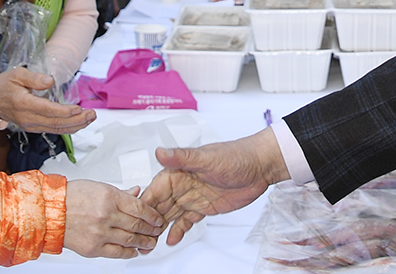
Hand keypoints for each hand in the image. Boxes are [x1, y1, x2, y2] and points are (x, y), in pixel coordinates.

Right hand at [0, 67, 95, 133]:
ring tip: (90, 118)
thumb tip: (50, 81)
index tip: (78, 108)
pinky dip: (68, 128)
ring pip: (56, 129)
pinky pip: (53, 130)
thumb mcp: (16, 74)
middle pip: (56, 123)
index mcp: (23, 104)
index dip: (64, 111)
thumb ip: (34, 78)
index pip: (48, 111)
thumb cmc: (4, 85)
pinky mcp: (34, 128)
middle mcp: (28, 118)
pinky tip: (79, 123)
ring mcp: (31, 125)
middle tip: (92, 114)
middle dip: (76, 120)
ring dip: (76, 125)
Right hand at [64, 181, 162, 258]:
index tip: (157, 218)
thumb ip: (120, 193)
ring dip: (143, 242)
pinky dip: (128, 252)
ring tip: (150, 243)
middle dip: (151, 230)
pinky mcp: (93, 248)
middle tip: (157, 231)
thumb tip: (137, 192)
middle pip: (137, 225)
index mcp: (109, 197)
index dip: (152, 215)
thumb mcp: (99, 187)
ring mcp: (100, 233)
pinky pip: (117, 252)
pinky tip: (134, 251)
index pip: (139, 208)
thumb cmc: (71, 197)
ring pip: (130, 240)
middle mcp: (106, 215)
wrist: (50, 212)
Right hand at [142, 129, 288, 245]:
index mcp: (179, 170)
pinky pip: (186, 220)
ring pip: (171, 215)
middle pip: (160, 205)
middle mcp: (182, 184)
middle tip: (141, 236)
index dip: (145, 204)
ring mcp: (193, 197)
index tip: (136, 218)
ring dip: (161, 228)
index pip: (155, 189)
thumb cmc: (235, 156)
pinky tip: (171, 240)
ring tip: (151, 242)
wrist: (259, 167)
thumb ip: (182, 158)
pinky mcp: (204, 207)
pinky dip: (178, 230)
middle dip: (150, 220)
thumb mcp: (207, 158)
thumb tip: (159, 152)